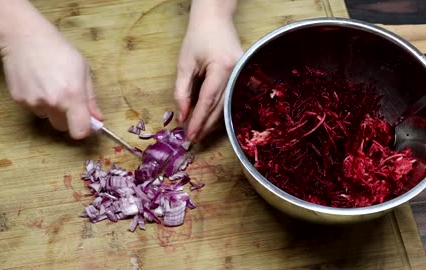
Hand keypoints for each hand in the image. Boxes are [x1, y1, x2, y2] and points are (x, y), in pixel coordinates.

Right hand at [0, 29, 102, 139]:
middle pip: (62, 127)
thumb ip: (91, 98)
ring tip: (49, 85)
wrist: (25, 37)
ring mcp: (33, 103)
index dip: (84, 130)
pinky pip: (34, 108)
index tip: (85, 123)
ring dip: (52, 108)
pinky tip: (37, 82)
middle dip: (68, 119)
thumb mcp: (83, 70)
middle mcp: (53, 103)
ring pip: (47, 117)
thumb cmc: (60, 50)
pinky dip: (38, 101)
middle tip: (68, 101)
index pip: (79, 131)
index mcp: (72, 96)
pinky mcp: (19, 100)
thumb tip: (98, 118)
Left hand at [175, 14, 242, 142]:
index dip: (198, 120)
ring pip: (228, 106)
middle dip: (206, 125)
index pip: (208, 101)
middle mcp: (237, 73)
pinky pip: (231, 98)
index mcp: (222, 68)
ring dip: (214, 121)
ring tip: (199, 132)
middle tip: (193, 139)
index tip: (189, 135)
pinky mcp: (244, 76)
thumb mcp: (184, 63)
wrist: (215, 19)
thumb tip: (183, 116)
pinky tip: (211, 120)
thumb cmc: (198, 37)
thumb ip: (182, 91)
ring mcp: (243, 74)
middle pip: (221, 107)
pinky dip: (220, 110)